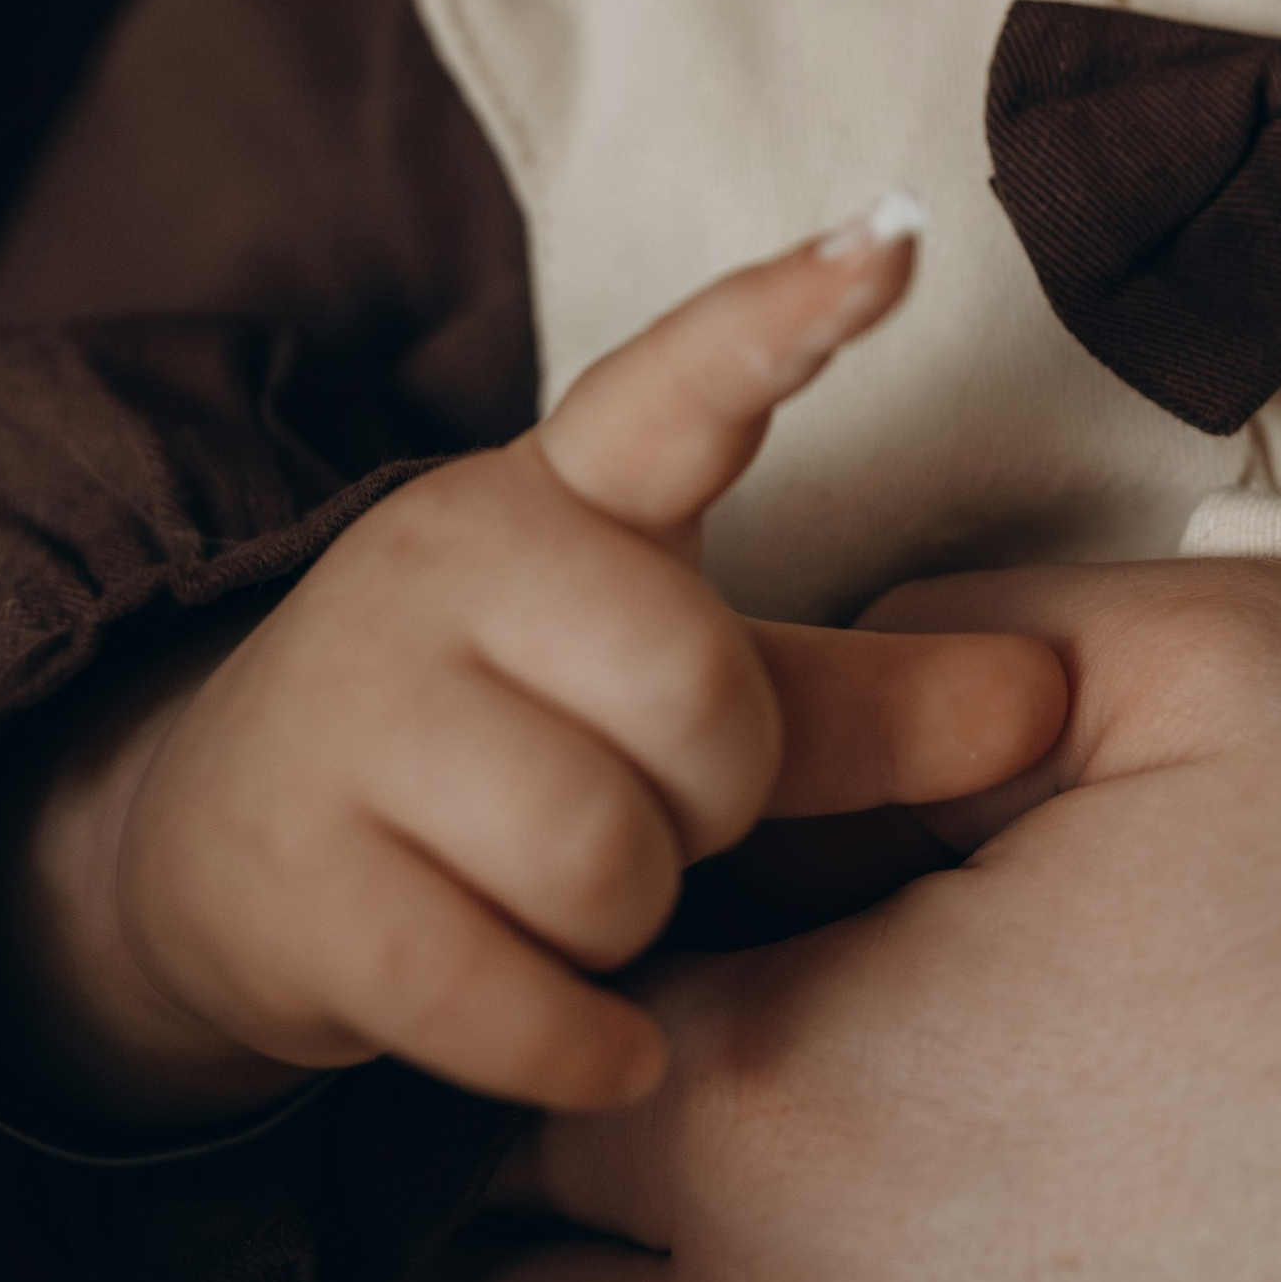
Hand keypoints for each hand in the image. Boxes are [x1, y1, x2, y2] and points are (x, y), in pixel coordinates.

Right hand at [9, 221, 1065, 1116]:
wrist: (227, 848)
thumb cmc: (514, 742)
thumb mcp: (683, 687)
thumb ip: (867, 695)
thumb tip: (1053, 694)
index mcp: (568, 491)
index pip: (683, 382)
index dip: (789, 313)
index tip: (900, 236)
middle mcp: (452, 562)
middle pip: (699, 696)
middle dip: (714, 793)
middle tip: (651, 804)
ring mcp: (357, 711)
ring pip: (599, 853)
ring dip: (628, 917)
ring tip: (581, 899)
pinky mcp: (298, 875)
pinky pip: (500, 991)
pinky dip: (574, 1044)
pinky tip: (595, 1044)